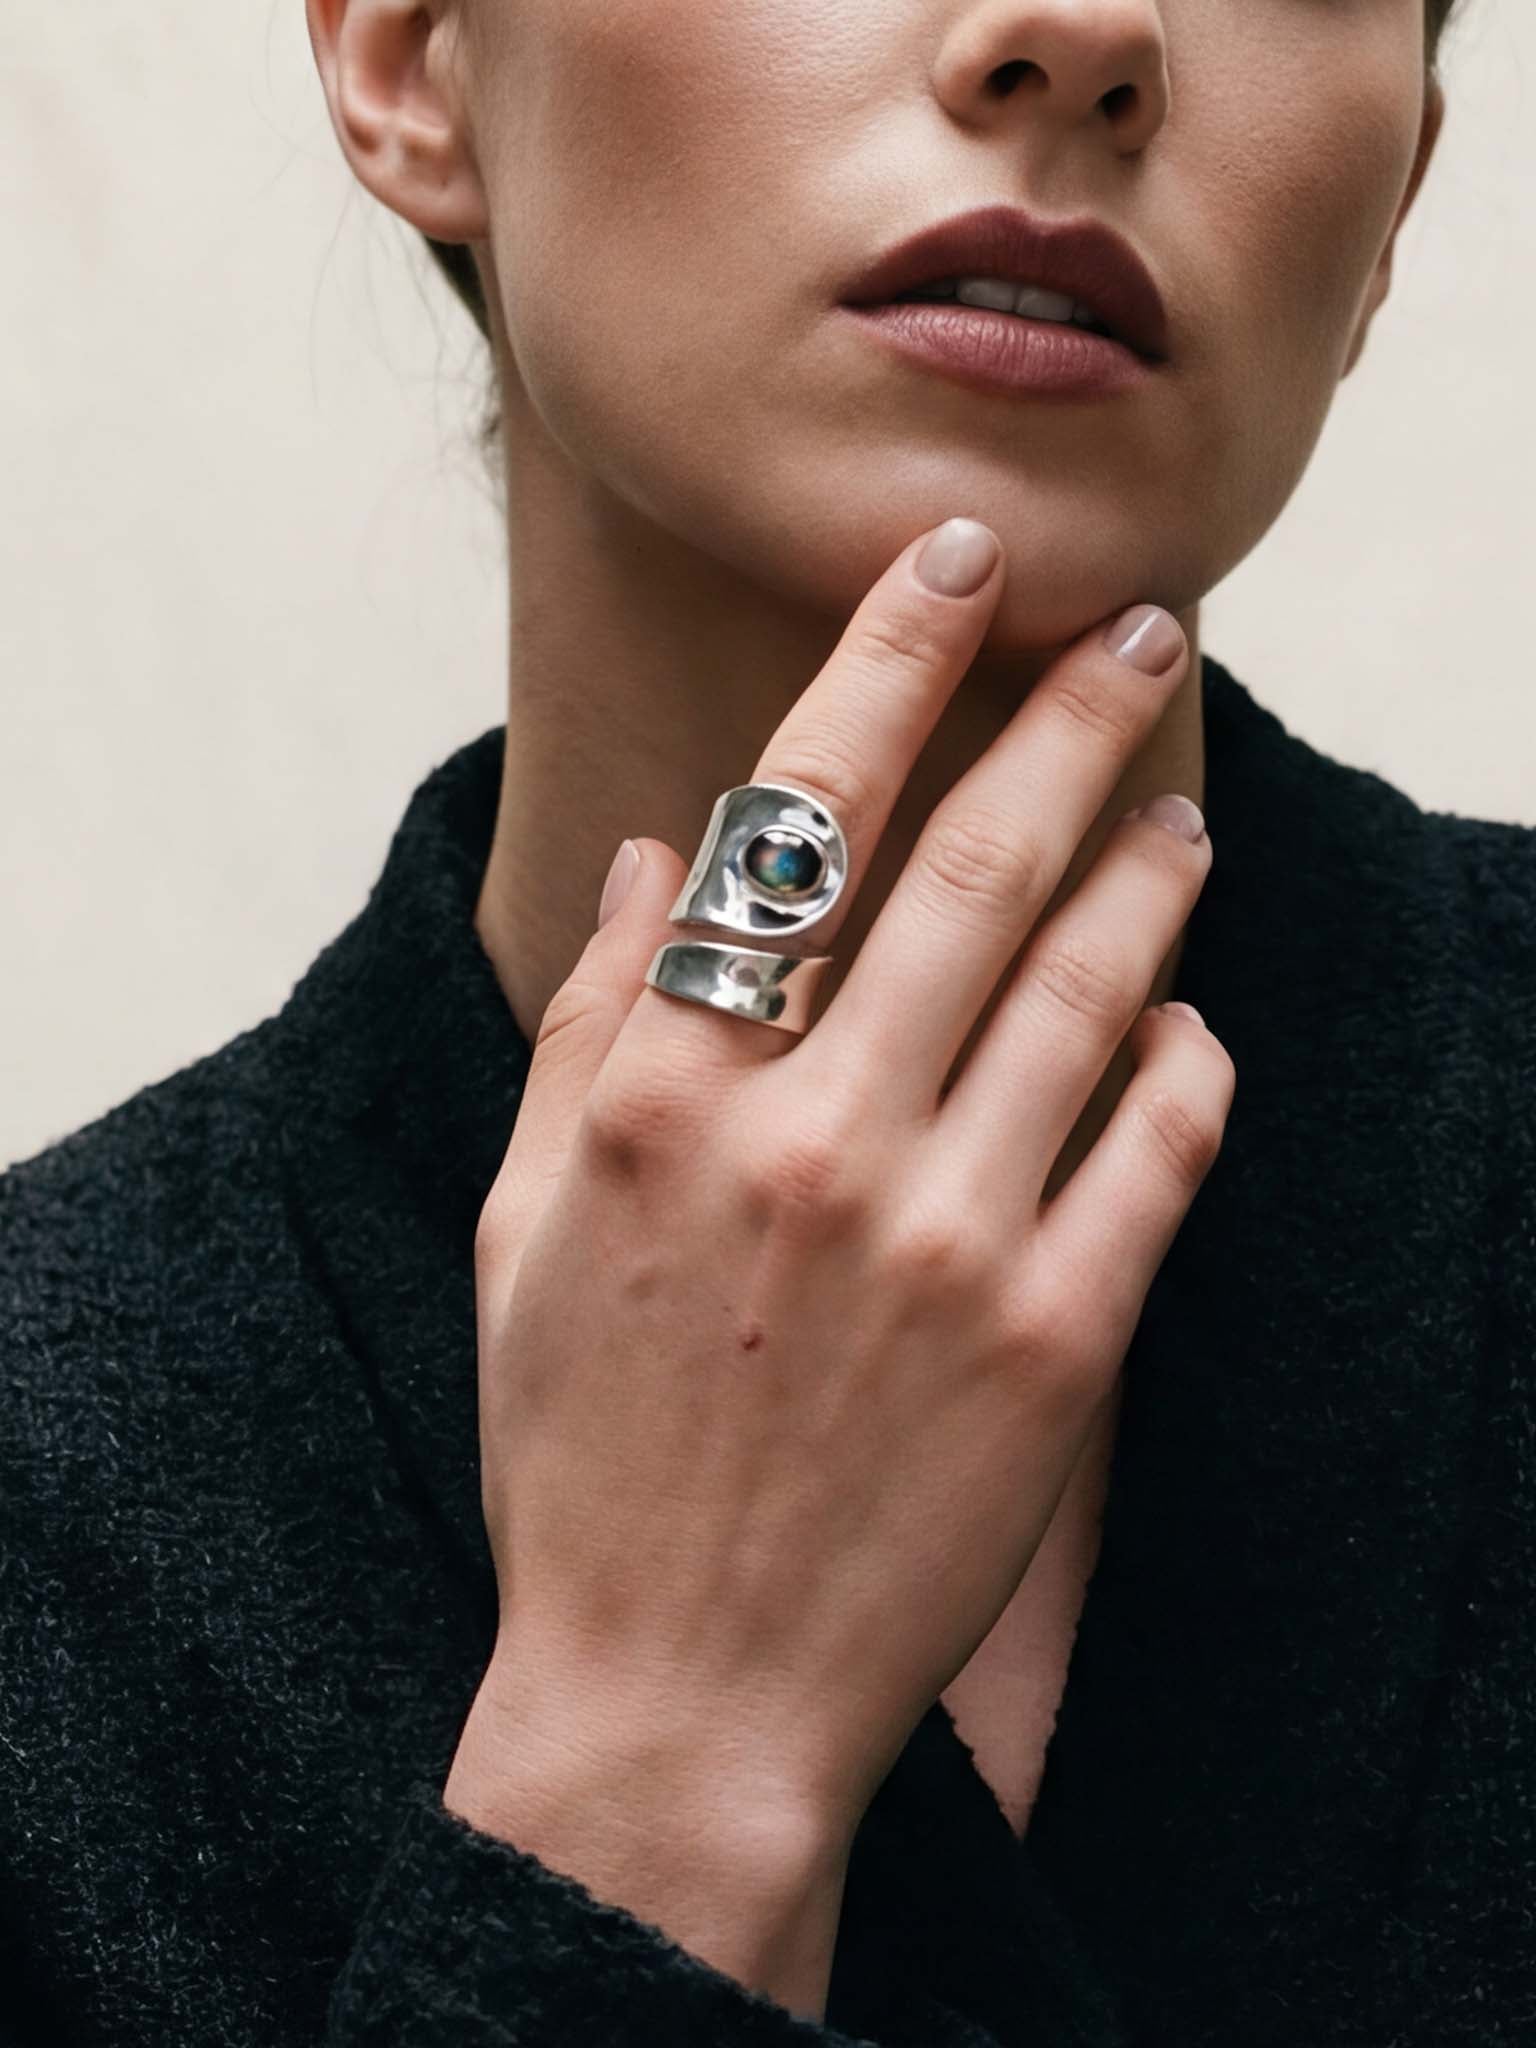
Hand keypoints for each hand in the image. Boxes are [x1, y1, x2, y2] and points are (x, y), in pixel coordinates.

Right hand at [460, 519, 1233, 1853]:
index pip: (791, 817)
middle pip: (971, 867)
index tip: (953, 560)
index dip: (883, 661)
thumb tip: (642, 850)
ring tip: (1180, 807)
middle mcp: (809, 1140)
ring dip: (1148, 872)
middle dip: (1067, 715)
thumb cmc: (580, 1452)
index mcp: (660, 1095)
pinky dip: (1185, 1063)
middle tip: (1142, 624)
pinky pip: (1159, 1150)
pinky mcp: (1056, 1345)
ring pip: (1088, 987)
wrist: (677, 1694)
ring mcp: (945, 1240)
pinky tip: (1183, 1025)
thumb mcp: (521, 1227)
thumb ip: (581, 1023)